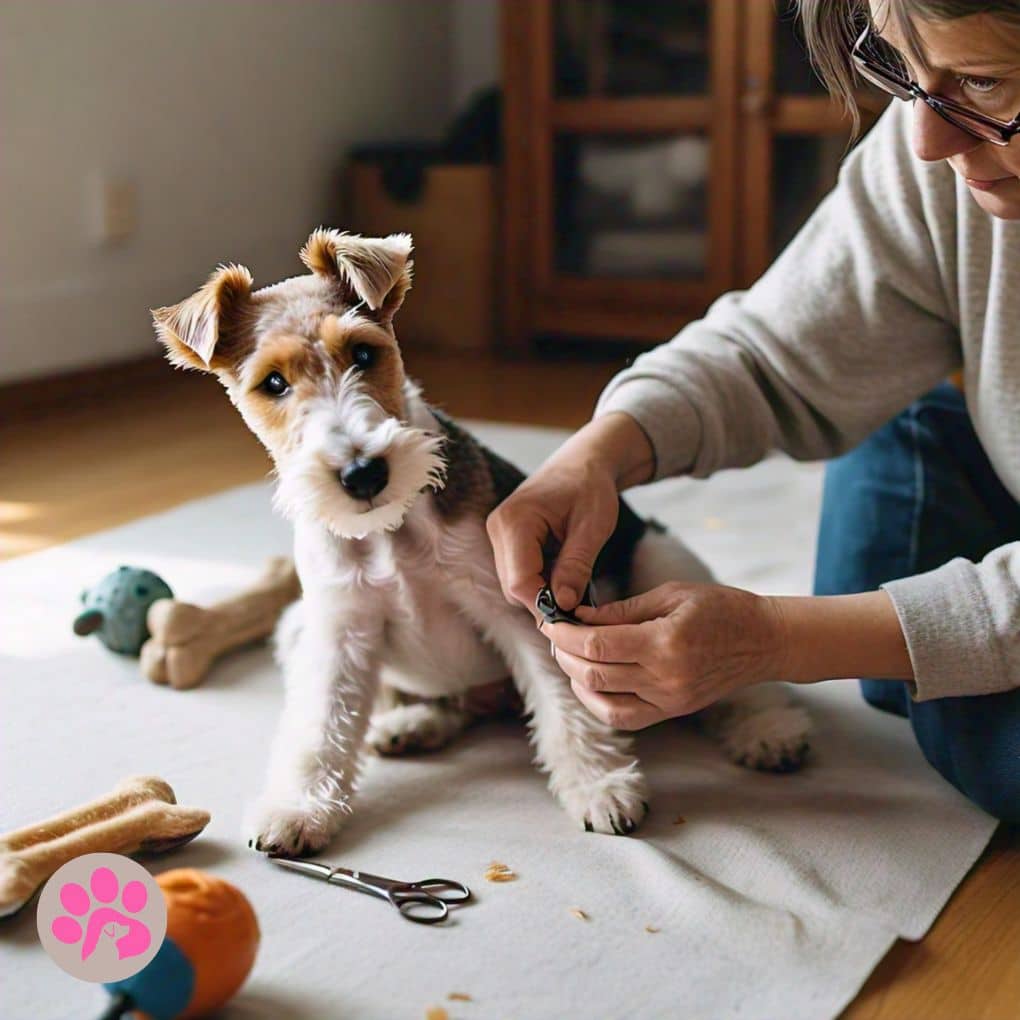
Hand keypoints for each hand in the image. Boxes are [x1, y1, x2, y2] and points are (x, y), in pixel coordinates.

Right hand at [486, 413, 654, 615]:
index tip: (575, 612)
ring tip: (574, 579)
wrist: (583, 462)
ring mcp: (498, 535)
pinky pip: (518, 573)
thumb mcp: (592, 527)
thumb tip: (564, 604)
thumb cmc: (590, 487)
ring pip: (514, 583)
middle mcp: (497, 529)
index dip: (545, 603)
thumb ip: (576, 566)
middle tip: (579, 598)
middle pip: (513, 587)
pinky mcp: (505, 541)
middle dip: (545, 599)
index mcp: (515, 521)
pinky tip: (563, 570)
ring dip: (543, 590)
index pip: (520, 581)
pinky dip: (541, 579)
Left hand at [543, 582, 785, 729]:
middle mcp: (665, 678)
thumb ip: (622, 610)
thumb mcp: (671, 595)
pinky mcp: (673, 710)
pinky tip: (589, 681)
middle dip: (563, 653)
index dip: (564, 634)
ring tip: (568, 656)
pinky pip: (625, 717)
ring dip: (576, 679)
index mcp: (665, 643)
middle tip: (554, 633)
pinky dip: (598, 703)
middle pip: (594, 674)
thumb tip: (579, 616)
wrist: (764, 641)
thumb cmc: (721, 607)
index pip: (597, 646)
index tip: (551, 620)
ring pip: (603, 702)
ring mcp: (669, 700)